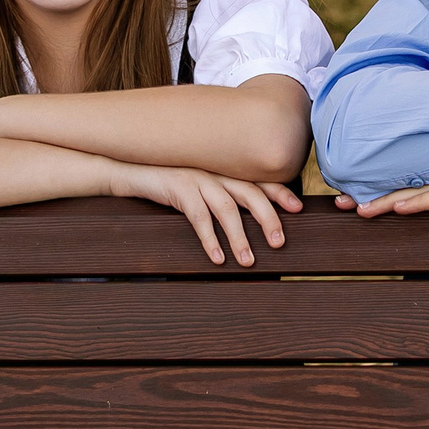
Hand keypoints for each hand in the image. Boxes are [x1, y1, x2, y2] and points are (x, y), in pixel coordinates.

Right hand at [107, 164, 302, 265]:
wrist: (130, 166)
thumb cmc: (168, 178)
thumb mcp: (198, 180)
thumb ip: (220, 188)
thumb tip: (243, 214)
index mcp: (224, 167)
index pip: (258, 179)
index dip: (279, 192)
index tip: (299, 208)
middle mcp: (215, 170)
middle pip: (250, 193)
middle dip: (268, 218)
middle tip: (280, 242)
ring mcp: (197, 177)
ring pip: (226, 208)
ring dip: (240, 237)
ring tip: (248, 261)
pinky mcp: (178, 188)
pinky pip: (198, 217)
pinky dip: (210, 239)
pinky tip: (217, 258)